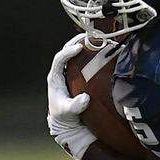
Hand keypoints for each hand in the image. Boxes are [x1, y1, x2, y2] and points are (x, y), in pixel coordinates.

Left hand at [47, 35, 95, 159]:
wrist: (68, 123)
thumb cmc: (65, 117)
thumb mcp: (68, 113)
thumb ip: (75, 106)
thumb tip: (84, 99)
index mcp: (55, 78)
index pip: (59, 59)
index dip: (68, 52)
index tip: (79, 48)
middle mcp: (62, 72)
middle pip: (67, 51)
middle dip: (78, 42)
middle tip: (90, 36)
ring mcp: (70, 74)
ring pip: (76, 54)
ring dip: (86, 45)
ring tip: (98, 39)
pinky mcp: (79, 77)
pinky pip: (84, 61)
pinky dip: (93, 54)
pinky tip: (105, 51)